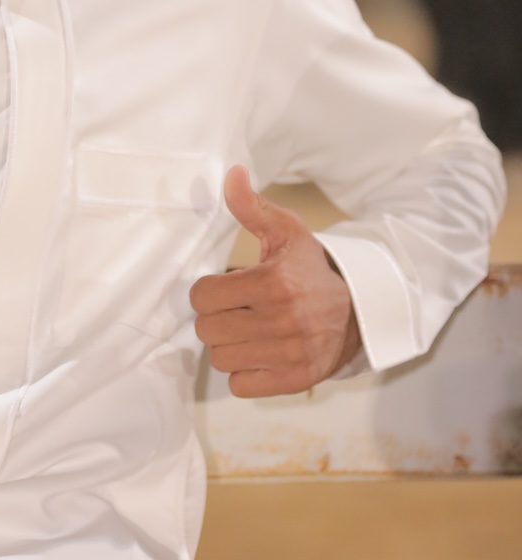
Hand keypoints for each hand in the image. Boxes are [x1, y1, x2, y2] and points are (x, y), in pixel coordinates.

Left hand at [190, 167, 361, 396]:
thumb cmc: (312, 270)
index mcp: (273, 282)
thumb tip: (232, 173)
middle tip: (238, 311)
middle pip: (207, 330)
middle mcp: (281, 320)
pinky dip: (244, 374)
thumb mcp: (287, 233)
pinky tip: (259, 354)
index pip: (202, 296)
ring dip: (229, 346)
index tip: (228, 289)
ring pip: (221, 359)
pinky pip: (239, 386)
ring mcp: (289, 353)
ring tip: (249, 332)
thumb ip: (252, 207)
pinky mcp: (294, 380)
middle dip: (217, 319)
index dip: (209, 291)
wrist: (358, 312)